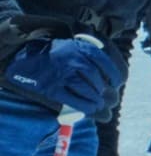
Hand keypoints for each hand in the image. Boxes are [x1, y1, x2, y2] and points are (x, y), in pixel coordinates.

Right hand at [3, 36, 122, 116]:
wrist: (28, 57)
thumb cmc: (56, 53)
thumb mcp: (74, 46)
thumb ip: (90, 55)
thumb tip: (108, 73)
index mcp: (80, 49)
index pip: (103, 62)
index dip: (113, 73)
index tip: (117, 82)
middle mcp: (73, 61)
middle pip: (94, 78)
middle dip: (101, 89)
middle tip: (103, 95)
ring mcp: (62, 75)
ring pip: (85, 89)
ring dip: (95, 99)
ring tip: (98, 104)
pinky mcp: (52, 88)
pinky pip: (72, 99)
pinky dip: (83, 106)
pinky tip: (90, 109)